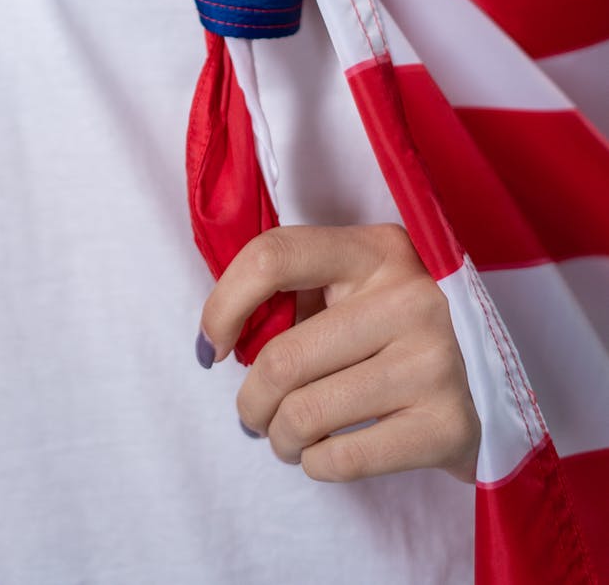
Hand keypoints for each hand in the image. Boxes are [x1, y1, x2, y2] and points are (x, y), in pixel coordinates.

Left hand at [198, 224, 479, 483]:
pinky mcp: (449, 425)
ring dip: (278, 436)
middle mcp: (411, 297)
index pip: (273, 256)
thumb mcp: (360, 287)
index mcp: (378, 249)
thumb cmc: (400, 330)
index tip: (214, 345)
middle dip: (250, 399)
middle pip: (281, 357)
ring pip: (304, 414)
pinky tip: (322, 453)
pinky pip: (341, 458)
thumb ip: (300, 295)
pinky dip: (314, 463)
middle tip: (253, 413)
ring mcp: (436, 361)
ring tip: (286, 436)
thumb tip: (225, 341)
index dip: (224, 305)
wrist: (498, 379)